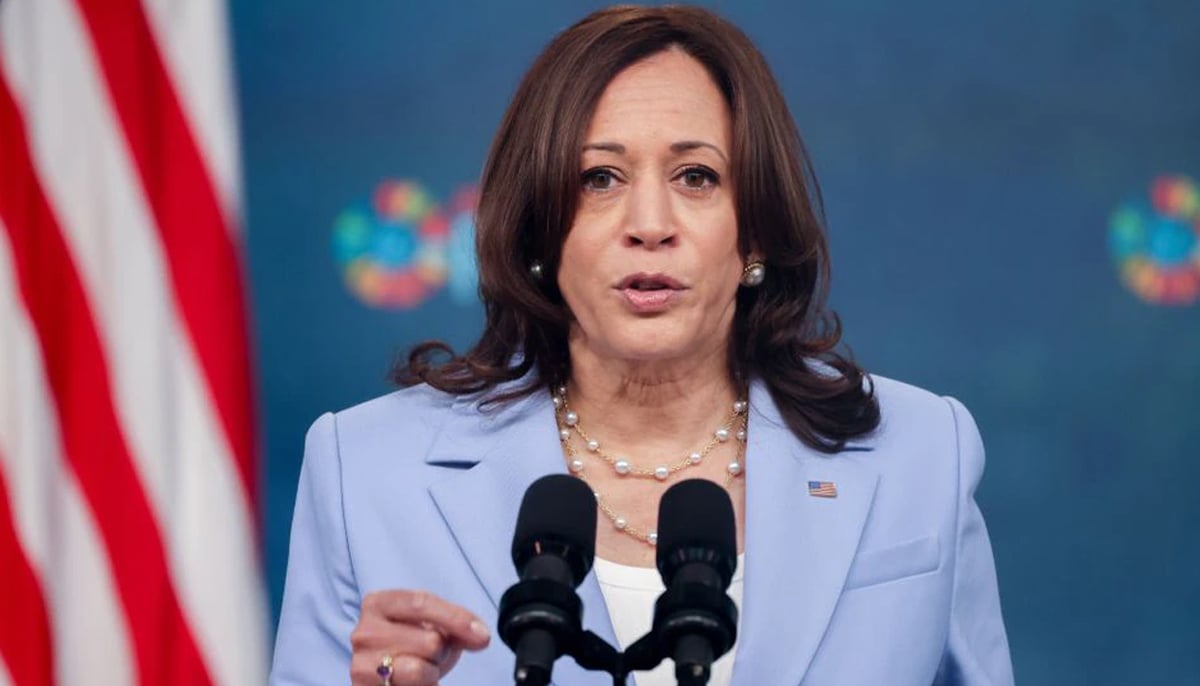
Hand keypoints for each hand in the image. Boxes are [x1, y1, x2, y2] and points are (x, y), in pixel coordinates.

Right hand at [350, 590, 491, 684]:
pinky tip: (413, 684)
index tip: (482, 637)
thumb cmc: (411, 646)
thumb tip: (480, 637)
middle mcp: (363, 633)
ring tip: (420, 669)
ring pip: (420, 670)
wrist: (382, 679)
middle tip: (430, 654)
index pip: (421, 603)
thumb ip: (456, 625)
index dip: (457, 619)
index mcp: (377, 603)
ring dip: (431, 673)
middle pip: (429, 640)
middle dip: (442, 651)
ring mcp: (361, 665)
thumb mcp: (432, 626)